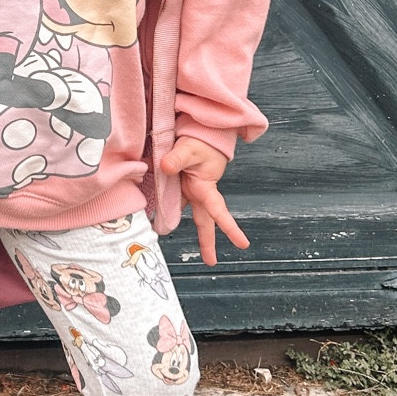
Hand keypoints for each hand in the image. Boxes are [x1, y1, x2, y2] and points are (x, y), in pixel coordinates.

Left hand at [160, 137, 248, 265]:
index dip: (230, 228)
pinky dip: (163, 208)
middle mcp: (200, 193)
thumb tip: (166, 167)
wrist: (202, 135)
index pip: (219, 211)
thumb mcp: (189, 148)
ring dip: (176, 223)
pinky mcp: (181, 187)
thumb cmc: (202, 141)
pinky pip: (171, 200)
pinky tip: (153, 215)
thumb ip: (177, 158)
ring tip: (162, 233)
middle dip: (208, 241)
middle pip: (205, 221)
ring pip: (187, 213)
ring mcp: (190, 191)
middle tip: (211, 261)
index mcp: (207, 188)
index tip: (243, 243)